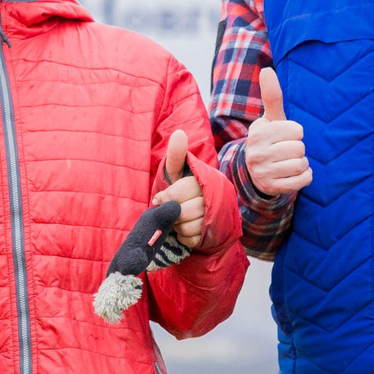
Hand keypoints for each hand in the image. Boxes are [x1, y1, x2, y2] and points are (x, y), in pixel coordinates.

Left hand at [155, 129, 205, 250]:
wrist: (200, 213)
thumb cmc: (184, 189)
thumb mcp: (179, 171)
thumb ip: (177, 155)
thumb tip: (179, 133)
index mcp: (206, 180)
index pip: (181, 191)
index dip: (167, 197)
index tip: (159, 199)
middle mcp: (214, 198)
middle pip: (185, 210)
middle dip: (172, 212)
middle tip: (168, 210)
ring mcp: (215, 218)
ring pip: (189, 226)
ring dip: (177, 225)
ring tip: (176, 219)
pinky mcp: (212, 234)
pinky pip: (191, 239)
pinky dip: (183, 236)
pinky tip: (183, 229)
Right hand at [241, 67, 311, 196]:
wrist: (256, 171)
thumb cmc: (270, 139)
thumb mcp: (270, 119)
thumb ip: (272, 96)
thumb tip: (267, 70)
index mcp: (258, 133)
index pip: (297, 130)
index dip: (295, 133)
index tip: (284, 136)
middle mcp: (257, 153)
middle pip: (300, 148)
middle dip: (298, 149)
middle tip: (285, 151)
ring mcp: (263, 172)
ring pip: (301, 164)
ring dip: (301, 163)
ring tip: (288, 162)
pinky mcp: (272, 188)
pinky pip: (303, 180)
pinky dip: (304, 177)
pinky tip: (293, 174)